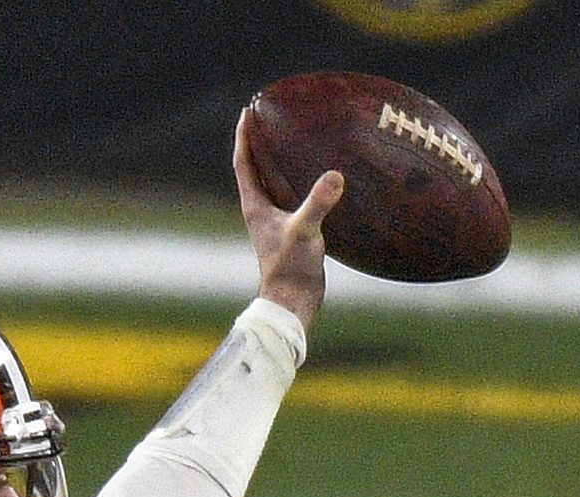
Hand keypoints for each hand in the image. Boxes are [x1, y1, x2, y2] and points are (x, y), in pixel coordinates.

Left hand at [233, 109, 344, 333]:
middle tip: (270, 116)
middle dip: (261, 141)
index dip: (244, 136)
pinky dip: (299, 180)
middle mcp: (261, 210)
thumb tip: (335, 175)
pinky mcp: (292, 230)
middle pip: (256, 168)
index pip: (244, 162)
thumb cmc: (291, 268)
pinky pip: (292, 196)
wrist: (294, 301)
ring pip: (274, 182)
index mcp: (255, 205)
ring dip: (278, 160)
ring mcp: (275, 220)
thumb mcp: (305, 231)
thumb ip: (317, 203)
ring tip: (292, 137)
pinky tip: (317, 174)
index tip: (248, 111)